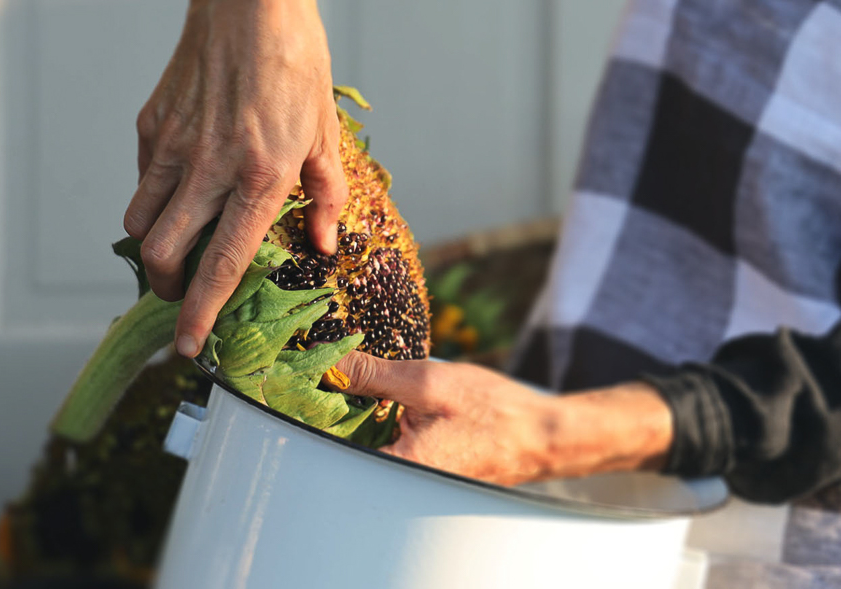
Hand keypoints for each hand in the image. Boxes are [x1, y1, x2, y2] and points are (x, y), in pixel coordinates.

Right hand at [124, 0, 347, 357]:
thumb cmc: (298, 64)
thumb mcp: (327, 131)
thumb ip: (324, 195)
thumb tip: (321, 245)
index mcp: (260, 174)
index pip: (222, 263)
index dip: (204, 314)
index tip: (190, 348)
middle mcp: (209, 166)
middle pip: (163, 255)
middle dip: (171, 290)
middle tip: (188, 296)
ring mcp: (172, 144)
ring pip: (140, 223)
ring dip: (155, 250)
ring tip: (180, 253)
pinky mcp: (151, 124)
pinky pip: (142, 181)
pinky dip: (155, 201)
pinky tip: (183, 193)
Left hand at [336, 353, 674, 486]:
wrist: (541, 434)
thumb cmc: (493, 412)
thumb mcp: (431, 382)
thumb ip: (376, 375)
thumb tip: (331, 362)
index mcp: (396, 465)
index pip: (330, 440)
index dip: (311, 406)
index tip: (299, 375)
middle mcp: (397, 479)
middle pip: (342, 442)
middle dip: (332, 405)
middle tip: (326, 368)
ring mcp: (408, 475)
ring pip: (363, 440)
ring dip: (355, 410)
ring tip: (352, 376)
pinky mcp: (418, 465)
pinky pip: (384, 442)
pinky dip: (377, 418)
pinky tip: (384, 396)